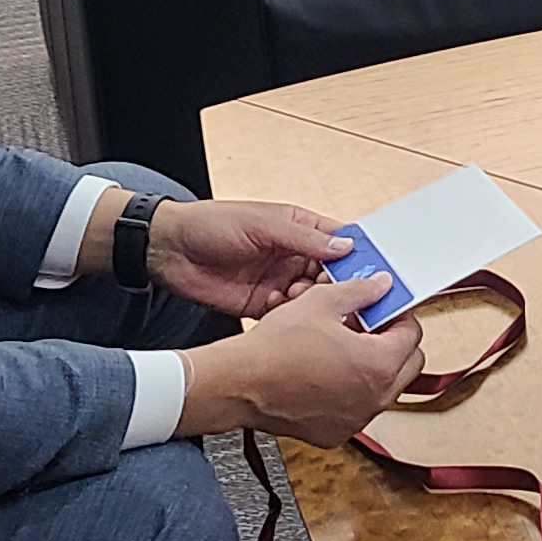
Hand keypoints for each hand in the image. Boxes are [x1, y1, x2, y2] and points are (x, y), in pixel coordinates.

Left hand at [139, 196, 352, 319]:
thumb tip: (345, 246)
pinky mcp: (262, 305)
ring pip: (313, 298)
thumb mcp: (262, 224)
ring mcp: (279, 281)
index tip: (375, 270)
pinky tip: (283, 311)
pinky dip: (291, 316)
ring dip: (313, 302)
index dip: (359, 255)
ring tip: (306, 301)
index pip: (340, 241)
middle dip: (340, 285)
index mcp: (299, 228)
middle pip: (332, 274)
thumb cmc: (210, 224)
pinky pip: (288, 315)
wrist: (167, 250)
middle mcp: (293, 255)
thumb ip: (304, 237)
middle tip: (346, 296)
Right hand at [180, 272, 423, 443]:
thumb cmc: (274, 350)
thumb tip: (379, 286)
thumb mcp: (322, 303)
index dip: (398, 316)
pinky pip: (357, 409)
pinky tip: (327, 373)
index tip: (384, 309)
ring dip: (374, 368)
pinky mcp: (336, 433)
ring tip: (345, 347)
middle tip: (371, 327)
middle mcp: (374, 399)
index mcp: (379, 365)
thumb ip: (360, 292)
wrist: (239, 383)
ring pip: (384, 389)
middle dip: (394, 343)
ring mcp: (356, 420)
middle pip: (408, 365)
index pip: (412, 334)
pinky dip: (351, 392)